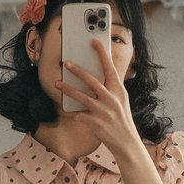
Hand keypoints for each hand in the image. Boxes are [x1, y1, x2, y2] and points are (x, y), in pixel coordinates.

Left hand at [55, 37, 138, 155]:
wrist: (126, 142)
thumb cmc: (121, 119)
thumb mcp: (120, 100)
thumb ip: (110, 88)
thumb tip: (93, 76)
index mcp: (119, 90)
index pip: (110, 68)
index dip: (102, 54)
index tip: (94, 41)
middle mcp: (111, 99)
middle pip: (92, 81)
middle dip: (78, 71)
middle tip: (66, 62)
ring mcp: (103, 111)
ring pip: (82, 97)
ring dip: (68, 89)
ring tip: (57, 83)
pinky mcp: (95, 123)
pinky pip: (77, 115)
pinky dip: (67, 112)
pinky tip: (60, 108)